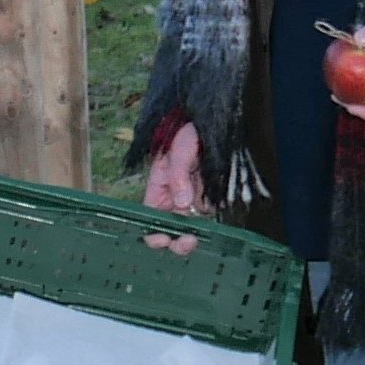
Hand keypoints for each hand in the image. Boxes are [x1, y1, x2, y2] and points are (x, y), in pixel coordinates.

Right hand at [140, 123, 204, 253]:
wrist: (214, 123)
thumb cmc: (189, 133)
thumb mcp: (180, 149)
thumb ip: (179, 175)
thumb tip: (182, 203)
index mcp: (158, 189)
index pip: (150, 218)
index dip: (152, 233)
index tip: (163, 238)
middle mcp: (173, 199)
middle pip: (170, 230)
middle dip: (177, 241)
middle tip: (189, 241)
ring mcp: (193, 201)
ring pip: (190, 230)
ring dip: (193, 238)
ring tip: (200, 237)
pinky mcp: (212, 201)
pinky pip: (208, 220)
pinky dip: (210, 230)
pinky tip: (214, 231)